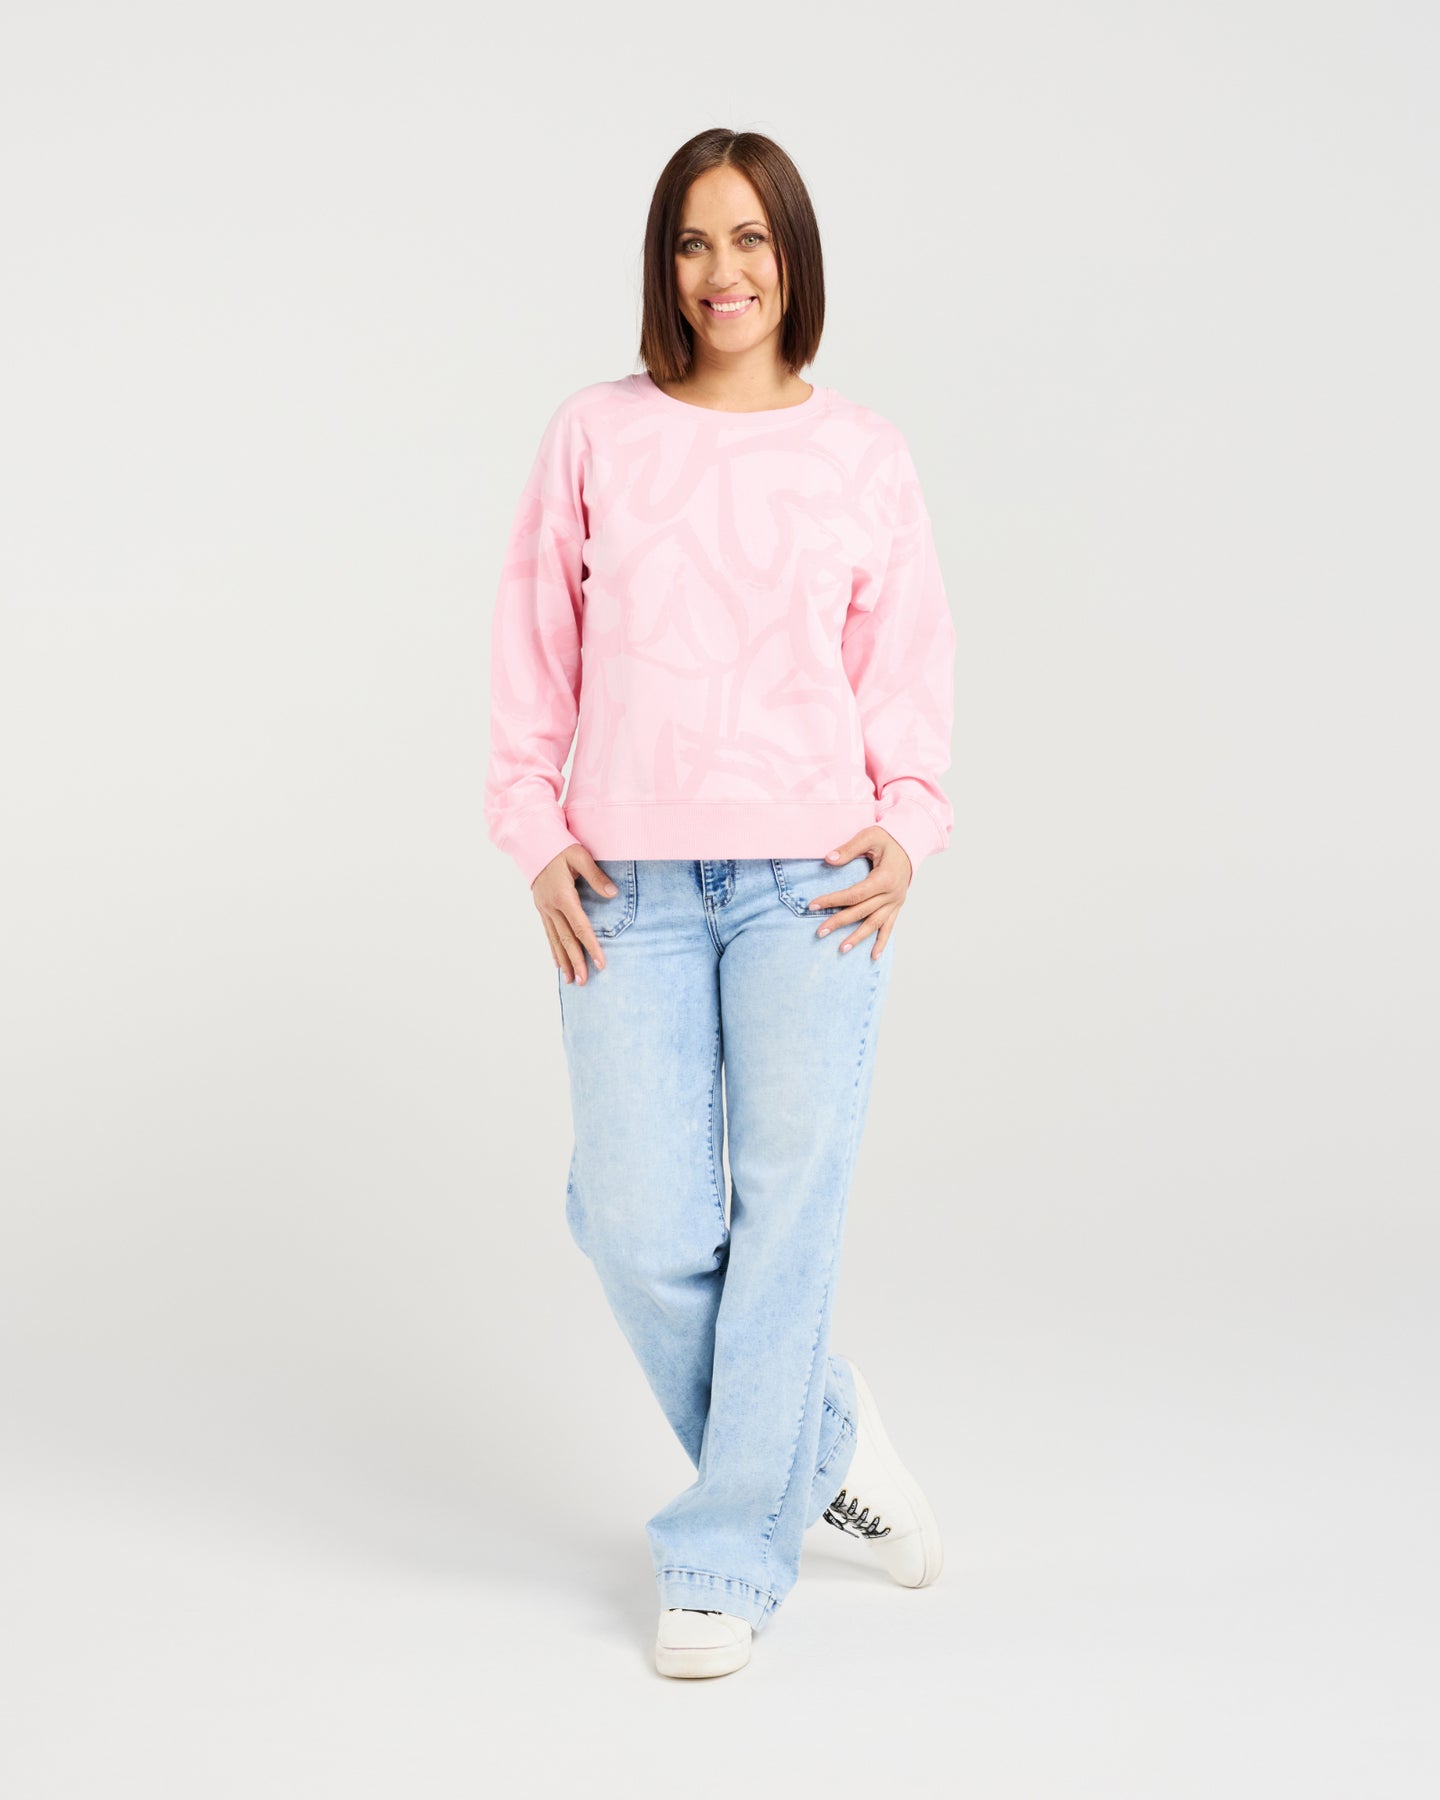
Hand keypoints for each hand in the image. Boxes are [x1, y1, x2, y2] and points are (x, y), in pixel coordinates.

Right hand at [532, 845, 614, 985]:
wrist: (533, 843)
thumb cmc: (560, 848)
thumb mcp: (580, 856)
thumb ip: (596, 876)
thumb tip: (612, 894)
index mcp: (563, 896)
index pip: (580, 927)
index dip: (591, 947)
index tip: (600, 963)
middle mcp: (551, 907)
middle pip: (566, 940)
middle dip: (576, 962)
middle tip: (584, 981)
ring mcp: (544, 909)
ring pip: (555, 940)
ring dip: (564, 961)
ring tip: (571, 980)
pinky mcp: (541, 908)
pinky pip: (548, 933)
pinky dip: (553, 949)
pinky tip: (558, 963)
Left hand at [806, 829, 911, 959]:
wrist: (911, 844)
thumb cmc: (889, 839)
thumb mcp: (870, 837)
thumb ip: (849, 849)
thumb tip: (828, 860)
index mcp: (884, 878)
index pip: (854, 894)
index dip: (833, 900)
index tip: (813, 905)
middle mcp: (891, 894)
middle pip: (861, 911)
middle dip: (839, 922)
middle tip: (819, 932)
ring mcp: (895, 902)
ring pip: (875, 924)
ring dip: (858, 938)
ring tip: (841, 949)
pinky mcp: (897, 906)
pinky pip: (889, 927)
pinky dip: (882, 942)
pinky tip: (873, 957)